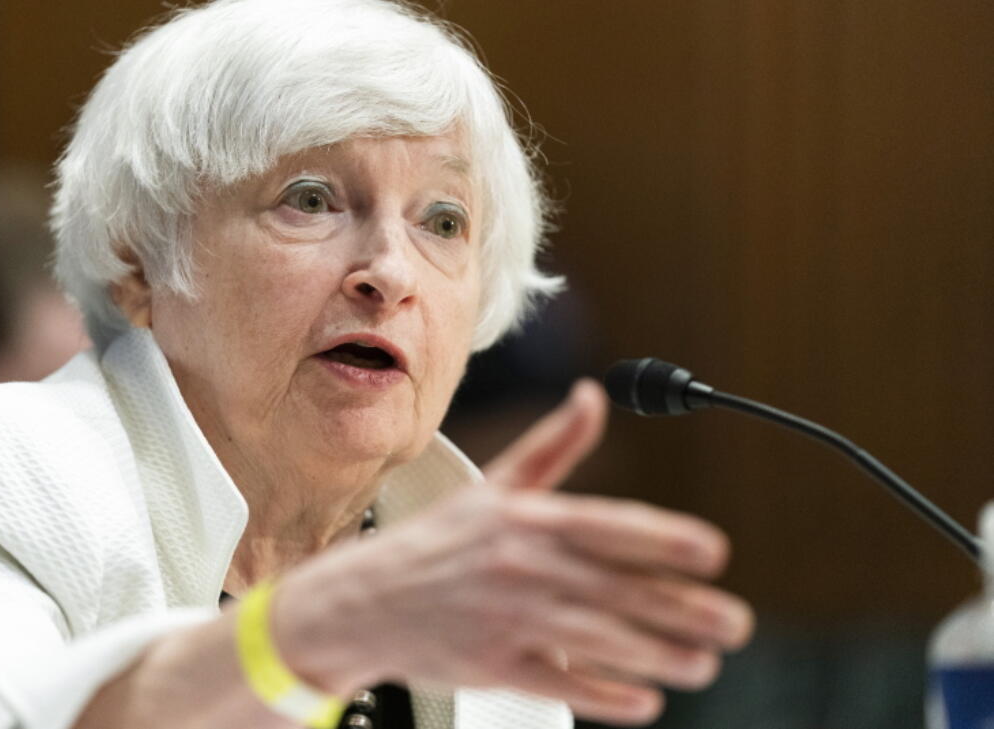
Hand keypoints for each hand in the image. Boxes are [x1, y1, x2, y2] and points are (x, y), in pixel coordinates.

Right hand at [275, 380, 753, 725]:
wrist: (361, 601)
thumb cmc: (436, 543)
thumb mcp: (495, 485)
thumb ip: (554, 444)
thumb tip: (593, 395)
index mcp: (527, 519)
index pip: (609, 526)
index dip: (666, 540)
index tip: (714, 554)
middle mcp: (522, 567)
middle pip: (618, 590)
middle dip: (686, 610)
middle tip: (733, 624)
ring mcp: (508, 619)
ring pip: (601, 642)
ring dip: (661, 656)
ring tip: (703, 664)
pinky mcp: (496, 667)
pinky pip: (563, 685)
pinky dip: (609, 696)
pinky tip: (646, 699)